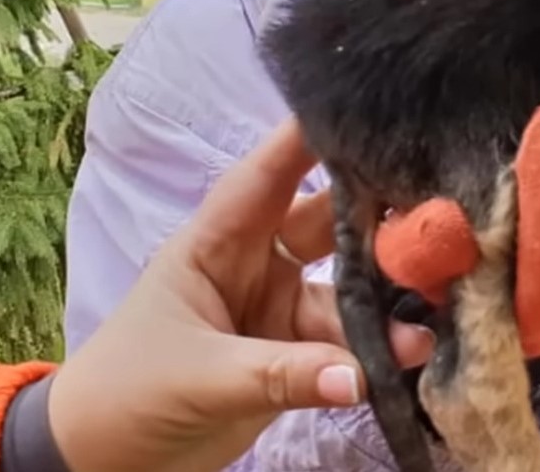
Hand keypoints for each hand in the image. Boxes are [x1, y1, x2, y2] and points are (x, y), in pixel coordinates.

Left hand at [47, 120, 434, 471]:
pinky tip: (413, 355)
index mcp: (215, 243)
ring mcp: (278, 308)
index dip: (313, 136)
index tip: (369, 103)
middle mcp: (254, 263)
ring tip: (426, 326)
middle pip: (325, 223)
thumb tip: (362, 379)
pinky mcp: (295, 353)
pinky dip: (378, 350)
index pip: (269, 174)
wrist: (102, 459)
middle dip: (379, 218)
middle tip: (437, 214)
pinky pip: (347, 342)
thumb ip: (284, 375)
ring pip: (346, 290)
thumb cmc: (126, 394)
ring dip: (385, 304)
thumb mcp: (200, 378)